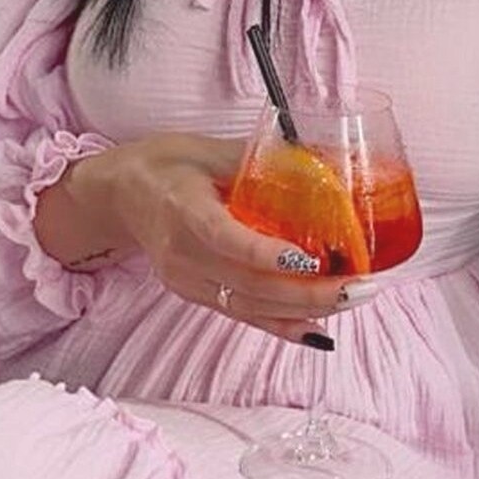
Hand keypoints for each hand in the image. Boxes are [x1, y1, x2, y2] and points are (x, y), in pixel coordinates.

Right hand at [83, 133, 349, 343]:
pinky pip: (241, 314)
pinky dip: (282, 324)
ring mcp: (186, 281)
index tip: (313, 259)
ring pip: (249, 306)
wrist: (117, 195)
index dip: (268, 255)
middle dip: (310, 291)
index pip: (226, 240)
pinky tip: (319, 328)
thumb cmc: (165, 165)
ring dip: (305, 309)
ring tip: (353, 299)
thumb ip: (262, 159)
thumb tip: (325, 162)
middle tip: (360, 285)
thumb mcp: (208, 150)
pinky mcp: (192, 294)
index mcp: (182, 209)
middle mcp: (181, 254)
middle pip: (249, 284)